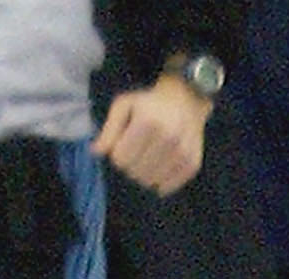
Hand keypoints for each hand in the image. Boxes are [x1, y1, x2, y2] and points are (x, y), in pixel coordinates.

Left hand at [93, 74, 209, 195]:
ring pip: (151, 181)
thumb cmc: (147, 104)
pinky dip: (159, 183)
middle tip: (133, 151)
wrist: (185, 102)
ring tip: (145, 158)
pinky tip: (157, 169)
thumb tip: (96, 152)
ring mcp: (182, 152)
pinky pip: (169, 186)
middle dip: (128, 165)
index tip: (120, 145)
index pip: (121, 157)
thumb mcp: (124, 106)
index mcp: (148, 121)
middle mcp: (168, 138)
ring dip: (143, 174)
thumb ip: (109, 129)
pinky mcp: (193, 164)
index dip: (115, 155)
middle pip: (135, 171)